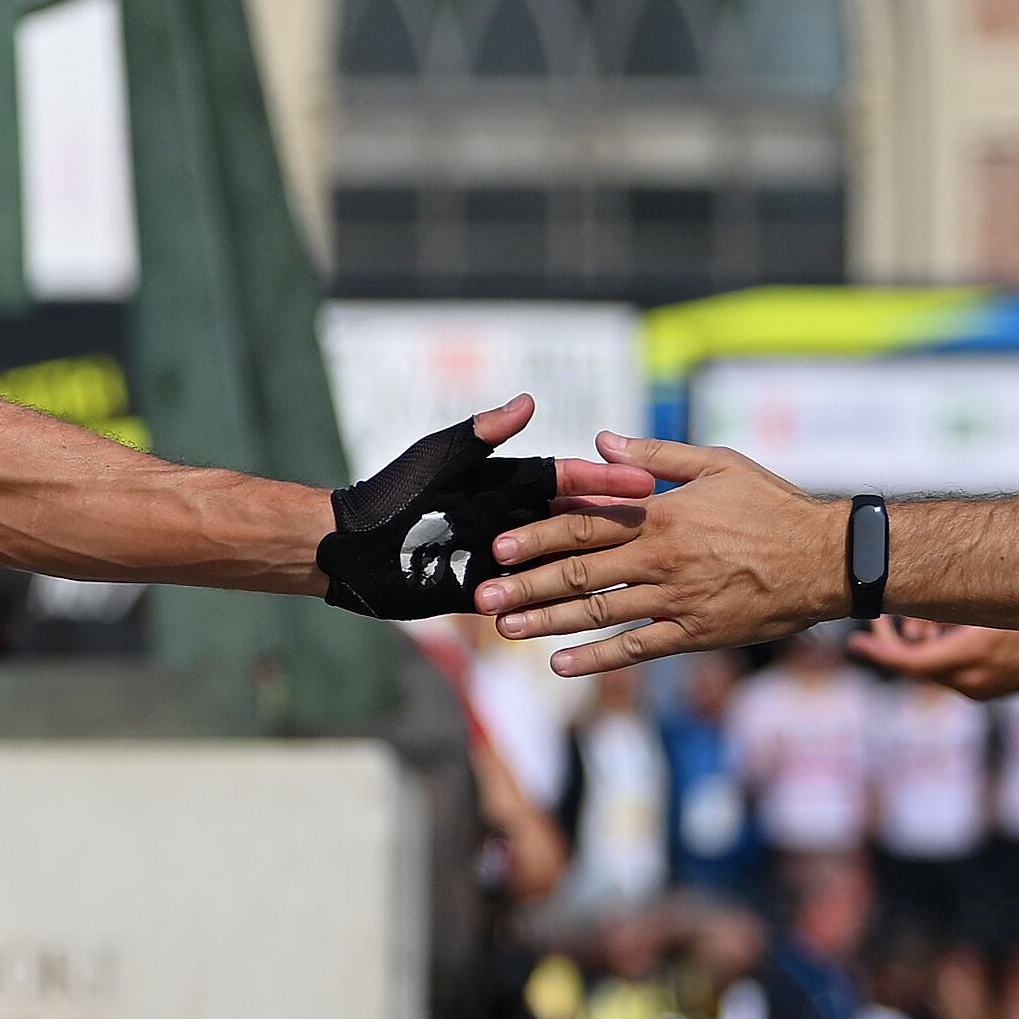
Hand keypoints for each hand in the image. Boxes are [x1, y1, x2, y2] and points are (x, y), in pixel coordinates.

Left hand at [316, 397, 651, 618]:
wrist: (353, 547)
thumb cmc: (393, 493)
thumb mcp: (440, 458)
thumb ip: (482, 433)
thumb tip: (528, 403)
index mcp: (506, 483)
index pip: (569, 479)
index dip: (607, 480)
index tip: (647, 482)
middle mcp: (513, 520)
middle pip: (578, 522)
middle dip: (619, 523)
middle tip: (665, 529)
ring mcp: (505, 559)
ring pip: (564, 564)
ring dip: (600, 568)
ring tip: (647, 577)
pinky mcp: (493, 593)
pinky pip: (536, 602)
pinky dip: (564, 607)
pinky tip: (602, 616)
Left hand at [469, 433, 837, 677]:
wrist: (826, 560)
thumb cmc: (772, 505)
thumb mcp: (718, 464)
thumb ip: (656, 455)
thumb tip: (603, 442)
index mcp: (661, 516)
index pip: (585, 525)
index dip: (537, 536)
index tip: (499, 546)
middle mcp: (661, 561)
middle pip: (580, 573)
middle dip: (526, 585)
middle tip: (482, 597)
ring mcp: (677, 601)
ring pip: (600, 613)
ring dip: (548, 622)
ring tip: (507, 630)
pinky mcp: (696, 634)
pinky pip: (638, 649)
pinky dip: (598, 658)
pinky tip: (561, 665)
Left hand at [854, 612, 1018, 699]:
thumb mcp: (988, 605)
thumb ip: (949, 608)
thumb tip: (911, 610)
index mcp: (968, 656)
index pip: (909, 661)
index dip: (880, 649)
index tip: (856, 642)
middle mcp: (969, 680)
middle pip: (916, 664)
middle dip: (896, 641)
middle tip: (880, 618)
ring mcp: (977, 690)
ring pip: (932, 668)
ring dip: (921, 645)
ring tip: (929, 622)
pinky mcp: (985, 691)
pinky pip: (950, 673)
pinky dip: (940, 654)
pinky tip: (947, 633)